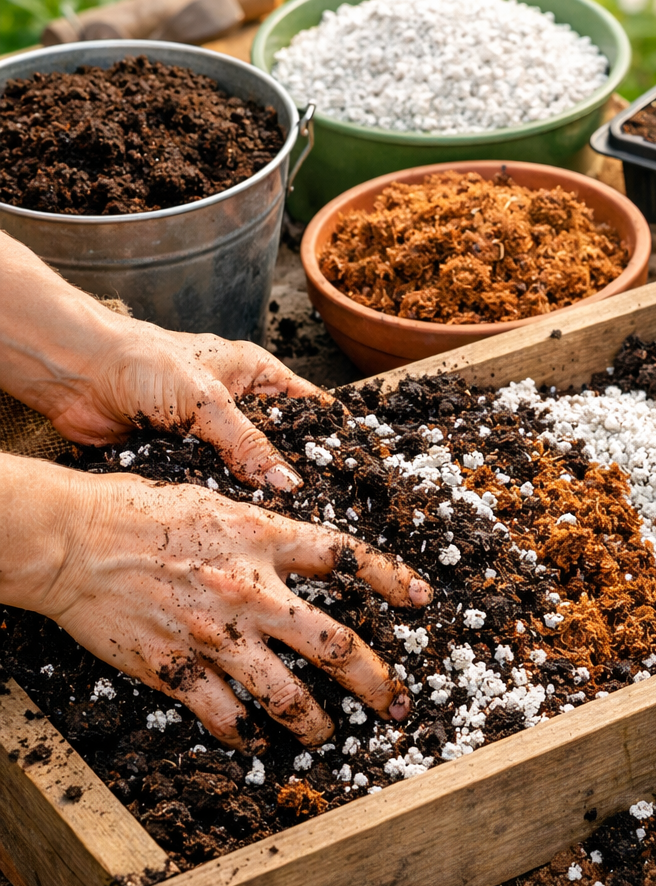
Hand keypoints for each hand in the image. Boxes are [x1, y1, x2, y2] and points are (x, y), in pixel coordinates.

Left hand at [0, 232, 322, 490]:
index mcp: (256, 376)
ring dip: (250, 492)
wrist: (75, 374)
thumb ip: (247, 444)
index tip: (350, 471)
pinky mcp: (181, 458)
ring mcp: (209, 435)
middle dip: (289, 475)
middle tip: (316, 509)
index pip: (309, 408)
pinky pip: (210, 485)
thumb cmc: (141, 362)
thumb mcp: (207, 401)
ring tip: (278, 523)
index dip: (330, 437)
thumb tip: (287, 484)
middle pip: (278, 447)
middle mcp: (237, 406)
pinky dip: (216, 500)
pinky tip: (232, 521)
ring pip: (243, 471)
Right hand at [8, 458, 431, 751]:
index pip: (345, 557)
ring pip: (286, 693)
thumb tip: (303, 543)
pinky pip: (224, 714)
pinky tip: (257, 741)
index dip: (392, 578)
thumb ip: (265, 529)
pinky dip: (245, 733)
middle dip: (373, 678)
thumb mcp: (218, 502)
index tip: (422, 597)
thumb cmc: (142, 510)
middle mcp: (252, 590)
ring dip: (314, 721)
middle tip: (394, 702)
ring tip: (327, 734)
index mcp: (263, 538)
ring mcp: (216, 634)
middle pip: (333, 643)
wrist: (75, 540)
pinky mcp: (177, 667)